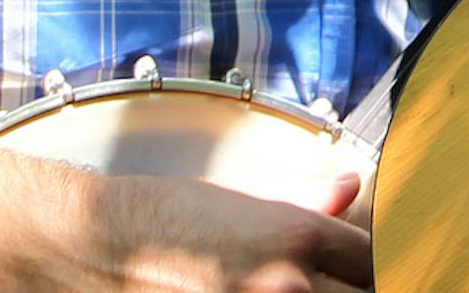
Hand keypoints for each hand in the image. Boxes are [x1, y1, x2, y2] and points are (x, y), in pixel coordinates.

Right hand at [79, 168, 372, 291]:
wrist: (89, 248)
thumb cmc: (162, 217)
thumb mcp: (237, 197)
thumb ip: (302, 198)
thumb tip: (350, 186)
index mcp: (293, 235)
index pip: (372, 257)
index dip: (379, 261)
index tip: (373, 265)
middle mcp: (283, 284)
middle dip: (357, 290)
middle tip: (342, 284)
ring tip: (301, 292)